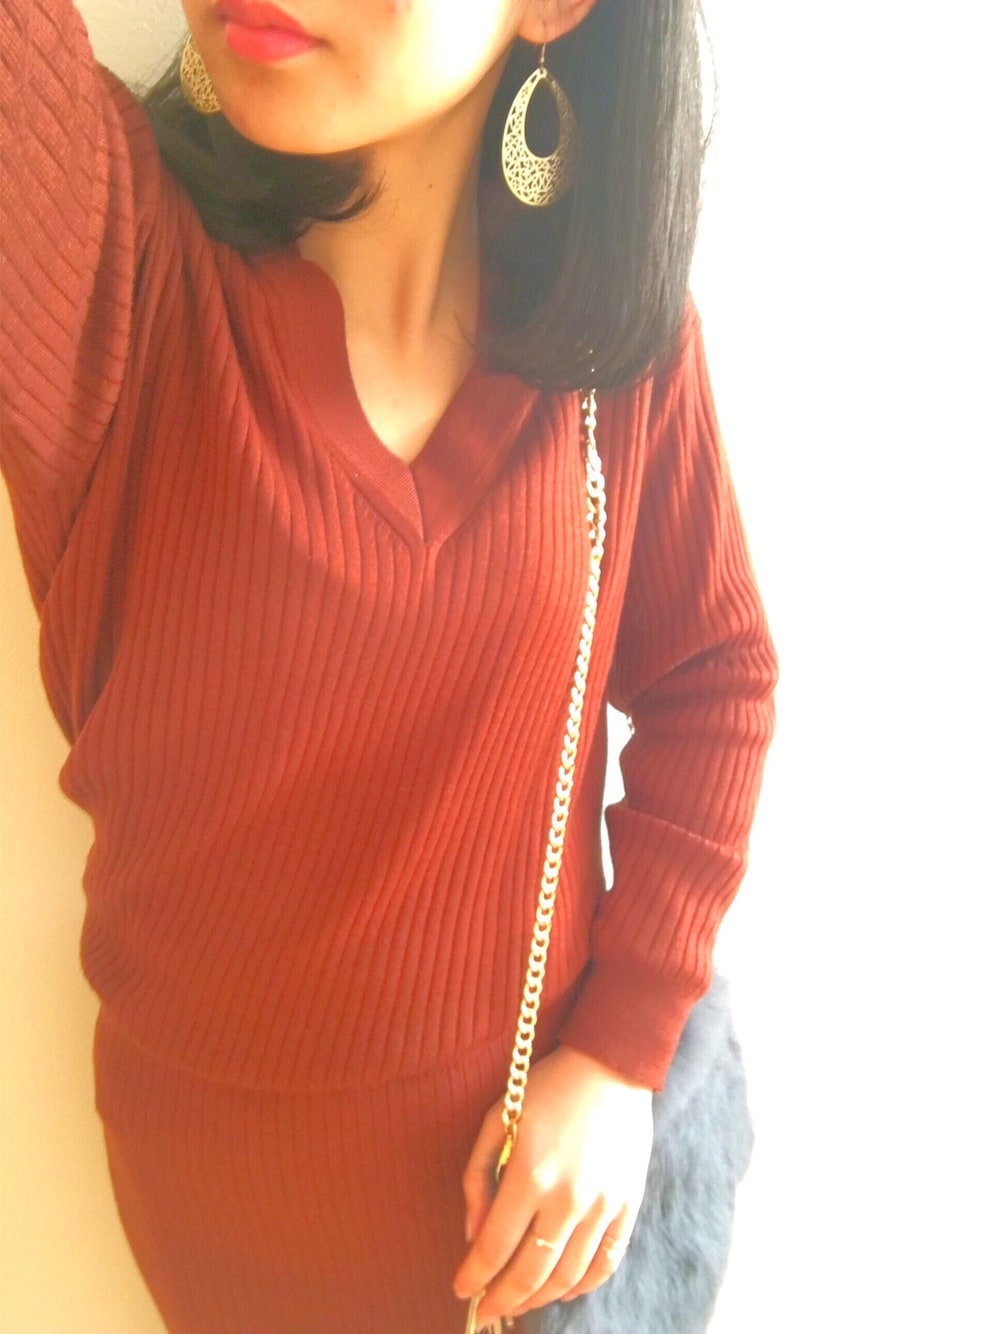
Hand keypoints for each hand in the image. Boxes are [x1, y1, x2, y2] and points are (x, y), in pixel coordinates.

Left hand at [453, 1045, 652, 1324]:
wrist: (611, 1065)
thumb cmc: (547, 1086)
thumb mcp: (498, 1118)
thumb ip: (478, 1175)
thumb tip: (473, 1233)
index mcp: (530, 1173)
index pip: (495, 1246)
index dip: (475, 1275)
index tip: (461, 1290)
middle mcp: (568, 1198)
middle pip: (530, 1272)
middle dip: (502, 1299)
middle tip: (485, 1310)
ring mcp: (602, 1205)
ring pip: (567, 1276)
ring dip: (538, 1297)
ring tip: (518, 1301)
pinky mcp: (628, 1205)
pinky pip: (606, 1262)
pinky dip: (583, 1285)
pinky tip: (562, 1290)